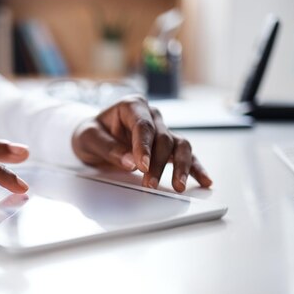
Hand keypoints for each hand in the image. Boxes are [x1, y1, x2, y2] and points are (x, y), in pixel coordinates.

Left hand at [71, 96, 211, 191]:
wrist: (94, 137)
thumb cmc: (91, 133)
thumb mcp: (89, 138)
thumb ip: (108, 148)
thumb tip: (130, 161)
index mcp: (132, 106)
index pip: (143, 126)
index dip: (144, 146)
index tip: (141, 166)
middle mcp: (151, 116)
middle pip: (162, 138)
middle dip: (157, 164)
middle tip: (149, 185)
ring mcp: (162, 130)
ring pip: (180, 145)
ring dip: (181, 167)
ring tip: (177, 186)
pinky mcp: (167, 147)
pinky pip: (185, 155)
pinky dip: (195, 168)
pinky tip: (204, 181)